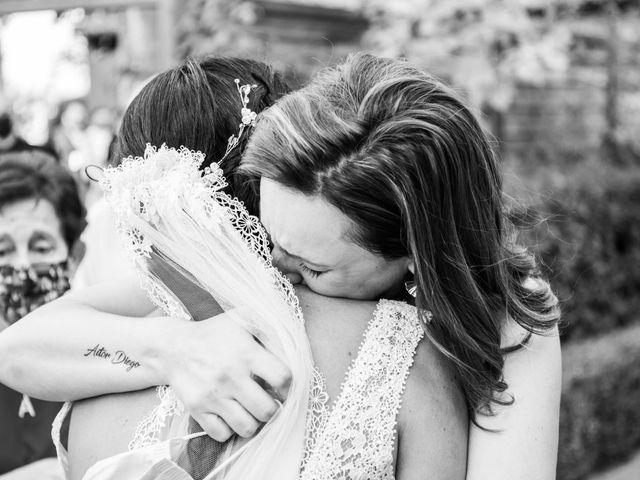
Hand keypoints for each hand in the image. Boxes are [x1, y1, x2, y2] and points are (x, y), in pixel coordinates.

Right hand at [160, 310, 291, 440]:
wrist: (173, 347)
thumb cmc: (214, 333)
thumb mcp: (242, 319)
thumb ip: (270, 328)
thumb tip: (292, 347)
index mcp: (245, 352)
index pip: (281, 377)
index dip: (289, 386)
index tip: (283, 387)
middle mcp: (230, 376)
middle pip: (267, 410)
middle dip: (273, 408)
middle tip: (268, 401)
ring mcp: (212, 395)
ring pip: (247, 427)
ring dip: (254, 421)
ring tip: (250, 409)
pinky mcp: (197, 410)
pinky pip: (223, 435)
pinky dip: (230, 429)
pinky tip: (231, 415)